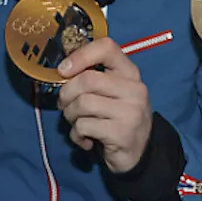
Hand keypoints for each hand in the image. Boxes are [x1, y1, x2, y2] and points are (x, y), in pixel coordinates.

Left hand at [57, 37, 152, 173]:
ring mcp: (131, 112)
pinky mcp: (123, 134)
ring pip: (82, 103)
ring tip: (76, 123)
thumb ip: (92, 77)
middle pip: (87, 79)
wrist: (139, 152)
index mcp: (130, 73)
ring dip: (70, 115)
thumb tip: (62, 70)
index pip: (107, 48)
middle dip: (67, 93)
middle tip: (64, 104)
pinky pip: (84, 126)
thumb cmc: (116, 116)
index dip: (80, 55)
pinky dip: (76, 134)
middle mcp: (134, 89)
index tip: (63, 70)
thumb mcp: (110, 92)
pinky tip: (85, 139)